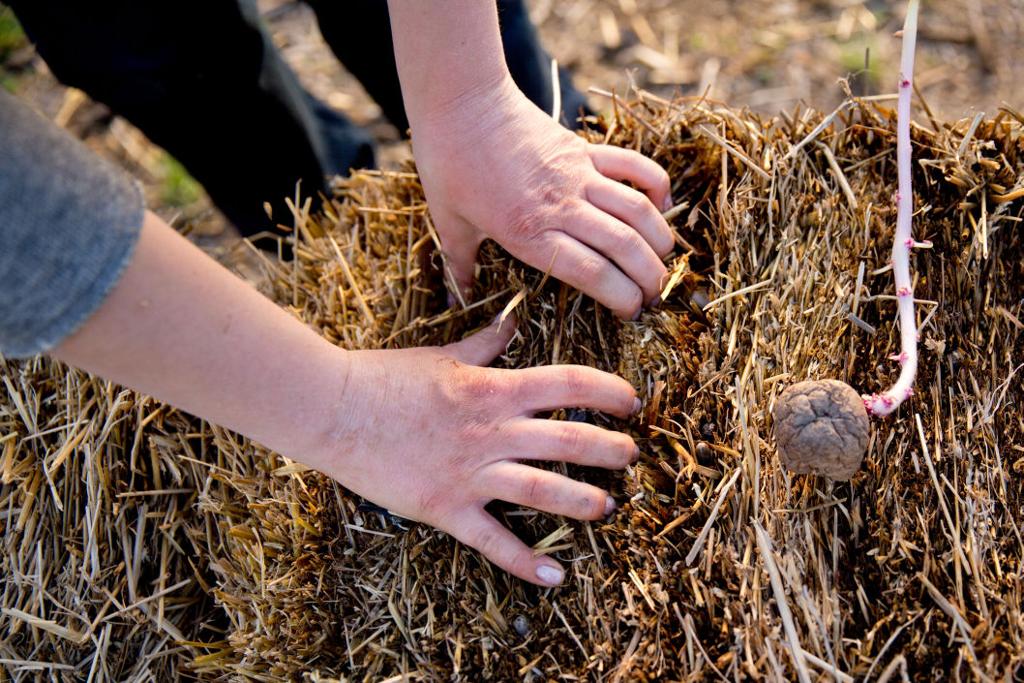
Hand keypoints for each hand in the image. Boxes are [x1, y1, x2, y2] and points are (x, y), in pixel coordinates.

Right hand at [309, 319, 639, 585]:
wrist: (333, 409)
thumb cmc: (384, 377)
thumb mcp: (442, 355)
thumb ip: (484, 344)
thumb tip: (512, 321)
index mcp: (494, 388)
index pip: (568, 383)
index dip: (608, 390)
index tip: (632, 400)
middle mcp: (492, 431)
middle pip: (568, 439)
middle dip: (609, 449)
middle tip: (630, 456)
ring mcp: (471, 472)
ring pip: (543, 489)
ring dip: (583, 500)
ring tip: (607, 507)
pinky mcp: (447, 507)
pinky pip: (493, 540)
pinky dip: (526, 562)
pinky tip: (556, 575)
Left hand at [411, 78, 674, 319]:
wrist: (462, 100)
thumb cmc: (449, 163)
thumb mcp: (449, 223)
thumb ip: (460, 266)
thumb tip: (454, 302)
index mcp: (528, 232)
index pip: (593, 273)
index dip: (621, 297)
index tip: (631, 313)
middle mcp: (561, 206)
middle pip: (625, 246)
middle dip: (650, 278)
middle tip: (653, 296)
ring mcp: (578, 174)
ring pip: (637, 209)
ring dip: (659, 240)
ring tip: (663, 262)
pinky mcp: (584, 149)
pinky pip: (633, 165)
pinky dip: (656, 184)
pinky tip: (663, 206)